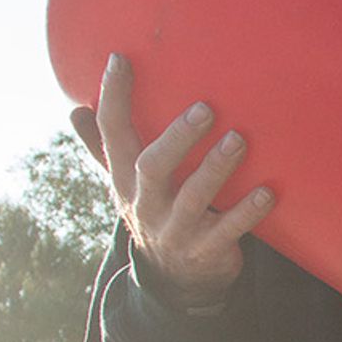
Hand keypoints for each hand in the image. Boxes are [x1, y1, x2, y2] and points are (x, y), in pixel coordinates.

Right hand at [69, 53, 274, 309]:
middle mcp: (146, 204)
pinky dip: (248, 212)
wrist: (174, 282)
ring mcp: (176, 230)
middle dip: (178, 138)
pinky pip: (229, 230)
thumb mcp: (124, 185)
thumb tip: (74, 110)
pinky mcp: (207, 251)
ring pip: (194, 198)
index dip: (113, 97)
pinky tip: (267, 192)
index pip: (112, 133)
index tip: (120, 59)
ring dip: (216, 168)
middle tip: (206, 109)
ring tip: (238, 140)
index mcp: (124, 180)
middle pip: (152, 167)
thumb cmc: (154, 213)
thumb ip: (103, 149)